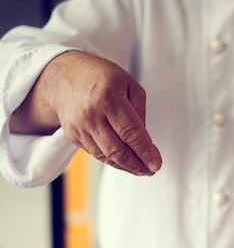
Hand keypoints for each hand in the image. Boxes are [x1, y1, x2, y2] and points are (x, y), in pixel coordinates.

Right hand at [10, 51, 161, 175]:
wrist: (63, 77)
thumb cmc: (102, 78)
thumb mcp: (128, 84)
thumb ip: (139, 112)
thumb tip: (145, 142)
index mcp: (108, 97)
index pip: (130, 133)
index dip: (145, 152)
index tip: (156, 164)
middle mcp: (91, 114)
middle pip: (118, 150)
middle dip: (138, 165)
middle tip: (151, 170)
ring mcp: (79, 127)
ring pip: (106, 156)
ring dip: (126, 167)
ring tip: (141, 169)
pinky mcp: (73, 136)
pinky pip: (96, 154)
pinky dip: (113, 161)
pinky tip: (125, 163)